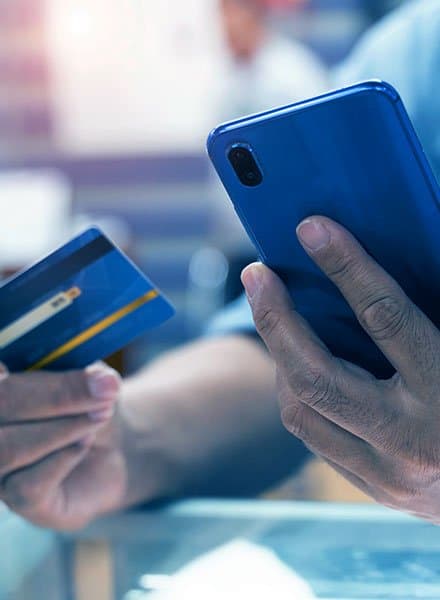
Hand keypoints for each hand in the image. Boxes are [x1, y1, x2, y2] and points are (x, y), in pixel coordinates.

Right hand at [0, 364, 126, 529]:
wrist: (109, 448)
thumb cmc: (88, 403)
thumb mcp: (89, 378)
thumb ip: (87, 374)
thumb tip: (104, 382)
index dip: (6, 377)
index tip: (30, 367)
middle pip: (0, 404)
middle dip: (55, 396)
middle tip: (103, 390)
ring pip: (9, 449)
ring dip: (61, 429)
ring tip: (101, 414)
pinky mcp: (18, 501)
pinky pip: (29, 483)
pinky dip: (65, 456)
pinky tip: (85, 441)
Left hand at [242, 216, 439, 521]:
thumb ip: (427, 308)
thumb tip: (367, 264)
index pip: (386, 318)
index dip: (345, 267)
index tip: (312, 229)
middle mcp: (411, 439)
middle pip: (315, 377)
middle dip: (275, 319)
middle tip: (255, 275)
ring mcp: (387, 473)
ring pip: (300, 411)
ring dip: (280, 360)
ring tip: (277, 321)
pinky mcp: (372, 486)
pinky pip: (313, 435)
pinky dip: (298, 394)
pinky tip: (300, 367)